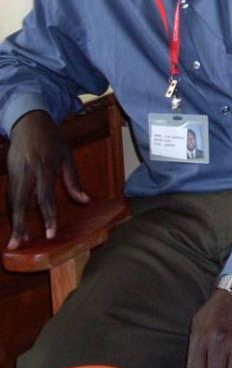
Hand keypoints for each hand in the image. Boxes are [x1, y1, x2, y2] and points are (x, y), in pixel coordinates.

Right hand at [5, 110, 87, 248]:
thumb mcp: (67, 156)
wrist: (29, 121)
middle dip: (19, 225)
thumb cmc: (52, 139)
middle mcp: (26, 172)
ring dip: (14, 222)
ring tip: (16, 241)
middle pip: (21, 203)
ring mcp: (15, 173)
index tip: (51, 234)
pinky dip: (13, 211)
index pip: (45, 198)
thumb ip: (74, 181)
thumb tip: (85, 201)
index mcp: (43, 168)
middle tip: (18, 245)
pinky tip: (16, 224)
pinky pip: (10, 196)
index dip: (48, 217)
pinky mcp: (9, 173)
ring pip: (12, 202)